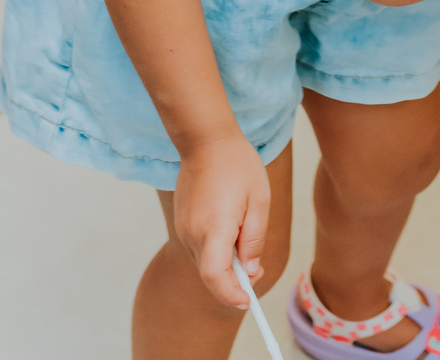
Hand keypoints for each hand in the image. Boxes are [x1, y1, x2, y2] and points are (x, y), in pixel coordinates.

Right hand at [173, 131, 269, 307]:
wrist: (205, 139)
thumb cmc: (237, 165)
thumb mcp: (258, 200)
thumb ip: (254, 238)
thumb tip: (250, 269)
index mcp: (214, 229)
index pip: (215, 278)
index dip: (231, 294)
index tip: (248, 299)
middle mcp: (193, 234)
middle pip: (211, 275)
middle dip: (234, 280)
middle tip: (257, 266)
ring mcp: (183, 228)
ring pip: (205, 262)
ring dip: (225, 262)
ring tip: (244, 233)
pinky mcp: (181, 222)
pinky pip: (199, 247)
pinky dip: (215, 249)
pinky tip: (230, 226)